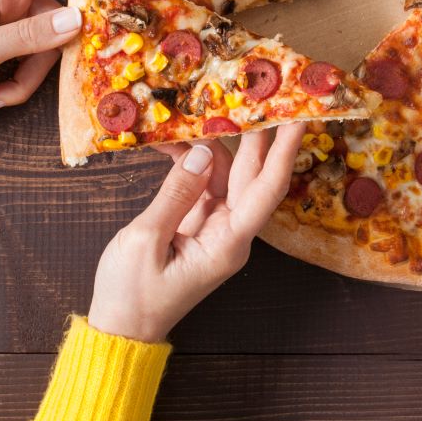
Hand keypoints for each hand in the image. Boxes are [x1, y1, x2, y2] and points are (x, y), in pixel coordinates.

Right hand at [86, 124, 304, 341]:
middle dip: (258, 133)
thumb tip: (205, 152)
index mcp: (229, 242)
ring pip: (225, 172)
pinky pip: (200, 182)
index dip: (286, 151)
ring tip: (202, 105)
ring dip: (212, 142)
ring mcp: (214, 225)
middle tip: (264, 92)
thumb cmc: (133, 295)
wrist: (119, 328)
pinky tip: (171, 140)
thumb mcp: (148, 240)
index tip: (302, 117)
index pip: (268, 189)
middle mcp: (230, 231)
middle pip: (252, 174)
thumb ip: (178, 193)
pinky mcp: (195, 222)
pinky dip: (187, 160)